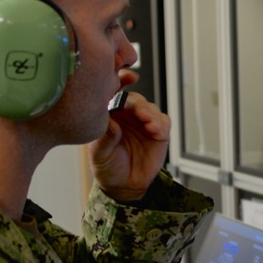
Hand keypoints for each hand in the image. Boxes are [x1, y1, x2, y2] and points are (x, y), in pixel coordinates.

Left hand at [89, 70, 169, 202]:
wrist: (123, 185)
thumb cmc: (107, 166)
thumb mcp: (99, 154)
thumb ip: (105, 138)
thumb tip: (110, 122)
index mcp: (110, 114)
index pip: (115, 93)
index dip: (122, 81)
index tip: (129, 77)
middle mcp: (128, 115)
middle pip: (135, 99)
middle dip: (137, 103)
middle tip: (138, 112)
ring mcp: (144, 123)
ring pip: (151, 108)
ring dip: (150, 114)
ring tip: (148, 123)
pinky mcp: (159, 134)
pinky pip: (164, 123)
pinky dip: (161, 125)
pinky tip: (155, 131)